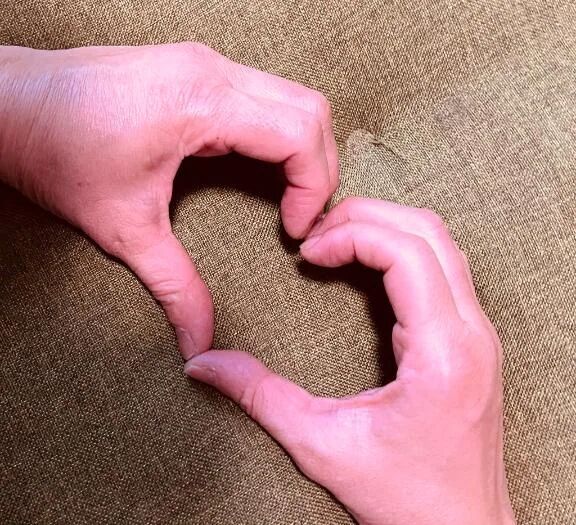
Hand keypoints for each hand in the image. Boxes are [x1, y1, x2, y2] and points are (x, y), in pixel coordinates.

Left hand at [0, 43, 337, 357]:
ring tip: (289, 196)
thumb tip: (199, 343)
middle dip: (320, 170)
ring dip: (304, 149)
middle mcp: (213, 72)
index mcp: (201, 103)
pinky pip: (267, 95)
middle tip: (302, 216)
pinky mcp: (198, 69)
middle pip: (311, 110)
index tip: (296, 230)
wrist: (10, 105)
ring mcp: (207, 64)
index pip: (299, 135)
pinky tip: (261, 168)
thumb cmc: (57, 153)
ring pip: (295, 97)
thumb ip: (173, 288)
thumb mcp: (122, 228)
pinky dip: (280, 134)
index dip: (314, 188)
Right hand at [185, 198, 514, 524]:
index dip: (351, 233)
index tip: (308, 252)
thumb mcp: (320, 446)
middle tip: (317, 235)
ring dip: (384, 227)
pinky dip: (400, 249)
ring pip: (441, 242)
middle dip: (366, 216)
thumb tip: (204, 363)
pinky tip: (363, 266)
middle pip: (428, 231)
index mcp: (443, 353)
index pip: (406, 251)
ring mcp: (479, 333)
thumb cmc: (402, 498)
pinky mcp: (472, 339)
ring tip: (335, 243)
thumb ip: (259, 397)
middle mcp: (472, 333)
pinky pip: (443, 266)